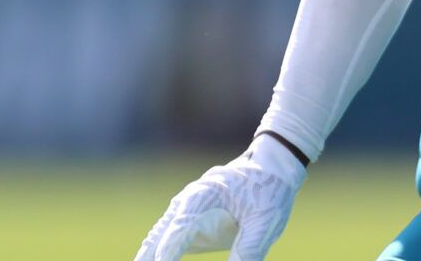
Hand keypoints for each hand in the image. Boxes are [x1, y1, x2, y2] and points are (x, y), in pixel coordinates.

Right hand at [133, 134, 307, 260]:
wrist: (270, 168)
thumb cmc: (268, 191)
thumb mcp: (265, 221)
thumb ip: (249, 249)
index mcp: (205, 195)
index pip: (182, 226)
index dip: (171, 248)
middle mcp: (190, 201)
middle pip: (162, 230)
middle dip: (150, 252)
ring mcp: (188, 209)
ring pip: (161, 233)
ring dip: (150, 251)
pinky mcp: (193, 218)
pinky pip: (169, 235)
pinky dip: (159, 248)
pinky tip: (151, 258)